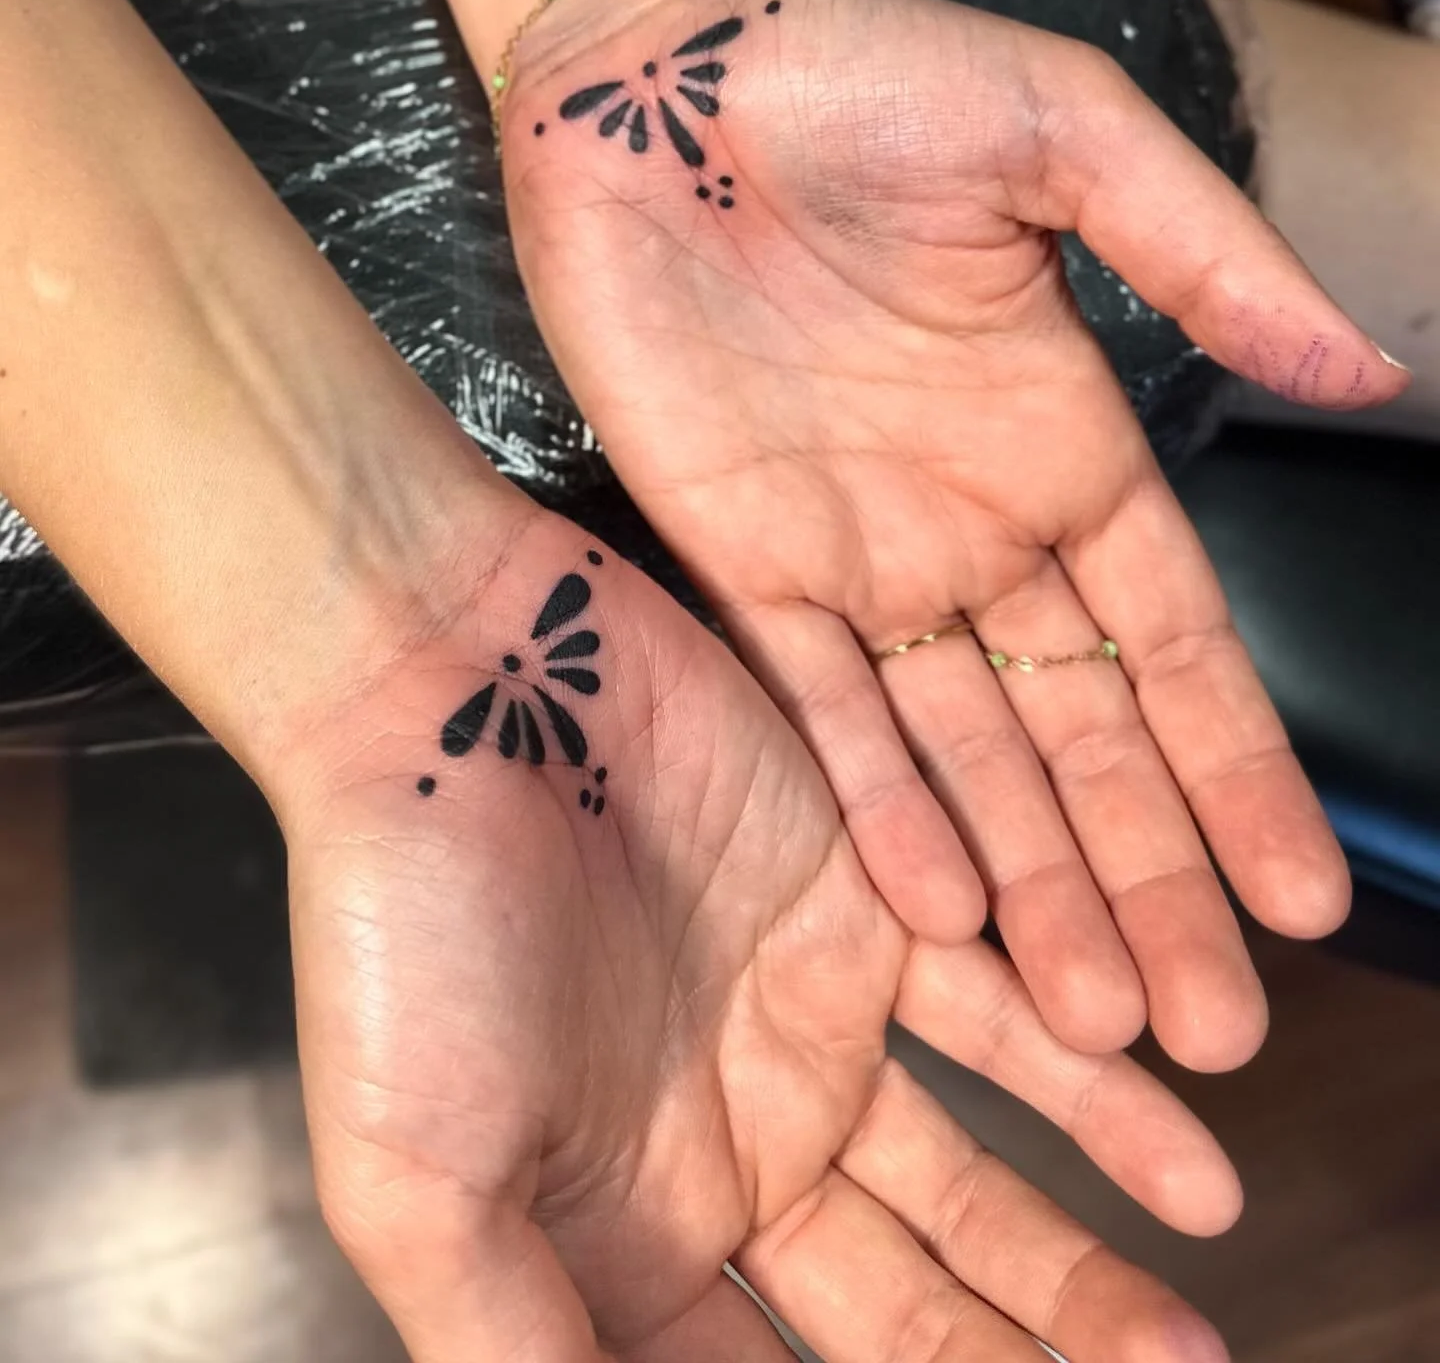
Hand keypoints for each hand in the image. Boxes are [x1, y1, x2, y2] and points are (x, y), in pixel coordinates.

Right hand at [282, 506, 1238, 1362]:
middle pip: (906, 1302)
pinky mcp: (867, 903)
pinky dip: (1094, 1089)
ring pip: (976, 1172)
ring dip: (1082, 1256)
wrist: (450, 684)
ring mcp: (807, 1022)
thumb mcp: (422, 1181)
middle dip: (1020, 1361)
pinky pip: (1004, 1012)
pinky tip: (1183, 1157)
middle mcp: (734, 1140)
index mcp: (626, 1229)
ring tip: (1184, 1329)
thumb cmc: (401, 930)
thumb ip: (518, 1344)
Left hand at [501, 0, 1407, 1069]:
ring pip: (967, 757)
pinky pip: (822, 711)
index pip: (1175, 643)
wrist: (650, 75)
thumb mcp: (1060, 134)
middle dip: (1149, 875)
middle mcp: (975, 527)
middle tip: (1214, 1028)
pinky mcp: (739, 560)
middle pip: (1084, 737)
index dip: (1237, 771)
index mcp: (1067, 442)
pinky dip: (882, 811)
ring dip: (1034, 883)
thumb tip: (1367, 368)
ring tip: (1103, 1023)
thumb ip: (1201, 256)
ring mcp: (858, 557)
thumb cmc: (860, 70)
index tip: (1303, 898)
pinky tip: (942, 920)